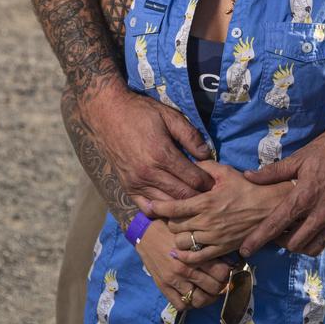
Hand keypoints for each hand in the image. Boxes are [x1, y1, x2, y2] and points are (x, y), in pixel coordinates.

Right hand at [85, 87, 213, 203]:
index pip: (193, 179)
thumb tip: (207, 154)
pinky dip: (161, 211)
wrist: (108, 114)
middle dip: (199, 197)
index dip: (207, 183)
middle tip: (209, 195)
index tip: (216, 182)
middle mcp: (148, 173)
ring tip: (194, 202)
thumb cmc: (141, 112)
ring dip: (182, 206)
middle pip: (182, 196)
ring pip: (166, 206)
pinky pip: (147, 208)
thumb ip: (190, 135)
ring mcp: (136, 183)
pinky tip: (170, 207)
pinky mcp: (127, 187)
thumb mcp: (170, 116)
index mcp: (162, 155)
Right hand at [138, 220, 233, 310]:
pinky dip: (189, 304)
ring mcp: (174, 280)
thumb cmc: (171, 228)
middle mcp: (185, 269)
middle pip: (214, 288)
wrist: (145, 231)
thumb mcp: (191, 233)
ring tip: (209, 293)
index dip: (228, 273)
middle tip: (221, 284)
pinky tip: (193, 295)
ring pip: (199, 300)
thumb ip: (206, 246)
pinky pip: (181, 304)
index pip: (221, 272)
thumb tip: (226, 257)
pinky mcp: (163, 287)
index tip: (228, 271)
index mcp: (194, 253)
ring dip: (208, 299)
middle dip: (221, 287)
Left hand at [150, 161, 292, 262]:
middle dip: (170, 220)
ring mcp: (213, 238)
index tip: (148, 205)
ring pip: (182, 243)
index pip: (174, 207)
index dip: (157, 207)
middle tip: (172, 215)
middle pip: (174, 226)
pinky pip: (196, 258)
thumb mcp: (225, 172)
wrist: (268, 207)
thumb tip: (188, 163)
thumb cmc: (246, 187)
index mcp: (205, 201)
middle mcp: (207, 222)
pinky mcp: (221, 249)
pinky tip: (181, 252)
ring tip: (180, 230)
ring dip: (178, 237)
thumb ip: (204, 167)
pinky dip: (185, 257)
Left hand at [239, 129, 324, 256]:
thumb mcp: (300, 157)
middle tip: (275, 232)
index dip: (258, 239)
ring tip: (294, 231)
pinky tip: (315, 225)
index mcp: (305, 196)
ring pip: (313, 247)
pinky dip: (319, 237)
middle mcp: (323, 214)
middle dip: (280, 241)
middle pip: (294, 244)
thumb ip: (273, 172)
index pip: (276, 224)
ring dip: (300, 243)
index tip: (245, 249)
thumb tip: (249, 176)